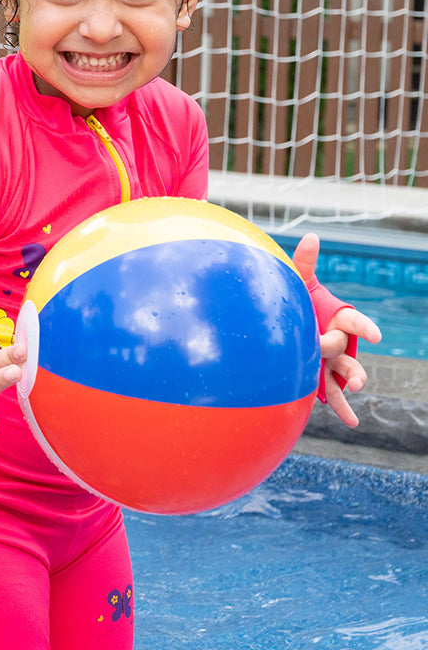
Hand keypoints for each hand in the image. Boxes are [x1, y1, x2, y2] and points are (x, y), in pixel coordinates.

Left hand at [293, 233, 381, 426]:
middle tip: (342, 360)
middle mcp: (336, 340)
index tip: (376, 336)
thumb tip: (312, 235)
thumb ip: (304, 262)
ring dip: (354, 380)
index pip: (352, 321)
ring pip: (346, 372)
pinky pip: (333, 396)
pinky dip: (343, 410)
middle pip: (344, 348)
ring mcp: (330, 361)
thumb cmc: (294, 303)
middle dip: (343, 354)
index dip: (365, 327)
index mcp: (334, 318)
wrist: (282, 327)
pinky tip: (354, 423)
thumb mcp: (297, 283)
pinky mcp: (321, 377)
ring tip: (359, 388)